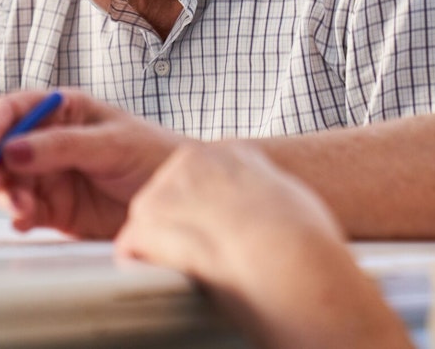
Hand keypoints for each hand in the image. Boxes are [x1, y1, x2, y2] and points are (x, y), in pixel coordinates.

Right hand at [0, 89, 187, 238]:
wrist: (181, 198)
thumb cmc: (155, 155)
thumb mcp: (113, 143)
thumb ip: (63, 145)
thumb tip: (13, 148)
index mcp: (62, 111)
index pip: (13, 111)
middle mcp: (48, 141)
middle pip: (2, 150)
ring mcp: (50, 176)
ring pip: (9, 183)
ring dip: (8, 195)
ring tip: (25, 209)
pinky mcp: (55, 209)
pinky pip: (26, 211)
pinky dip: (21, 217)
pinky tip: (28, 220)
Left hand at [116, 143, 409, 348]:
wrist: (290, 260)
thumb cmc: (304, 241)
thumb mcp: (289, 199)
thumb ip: (259, 195)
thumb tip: (255, 214)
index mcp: (230, 152)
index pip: (200, 176)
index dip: (207, 211)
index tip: (220, 236)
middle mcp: (192, 161)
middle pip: (169, 196)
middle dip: (180, 228)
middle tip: (204, 260)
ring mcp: (166, 191)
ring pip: (148, 223)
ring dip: (161, 250)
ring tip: (193, 274)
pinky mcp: (147, 224)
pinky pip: (130, 249)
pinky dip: (142, 269)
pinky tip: (166, 283)